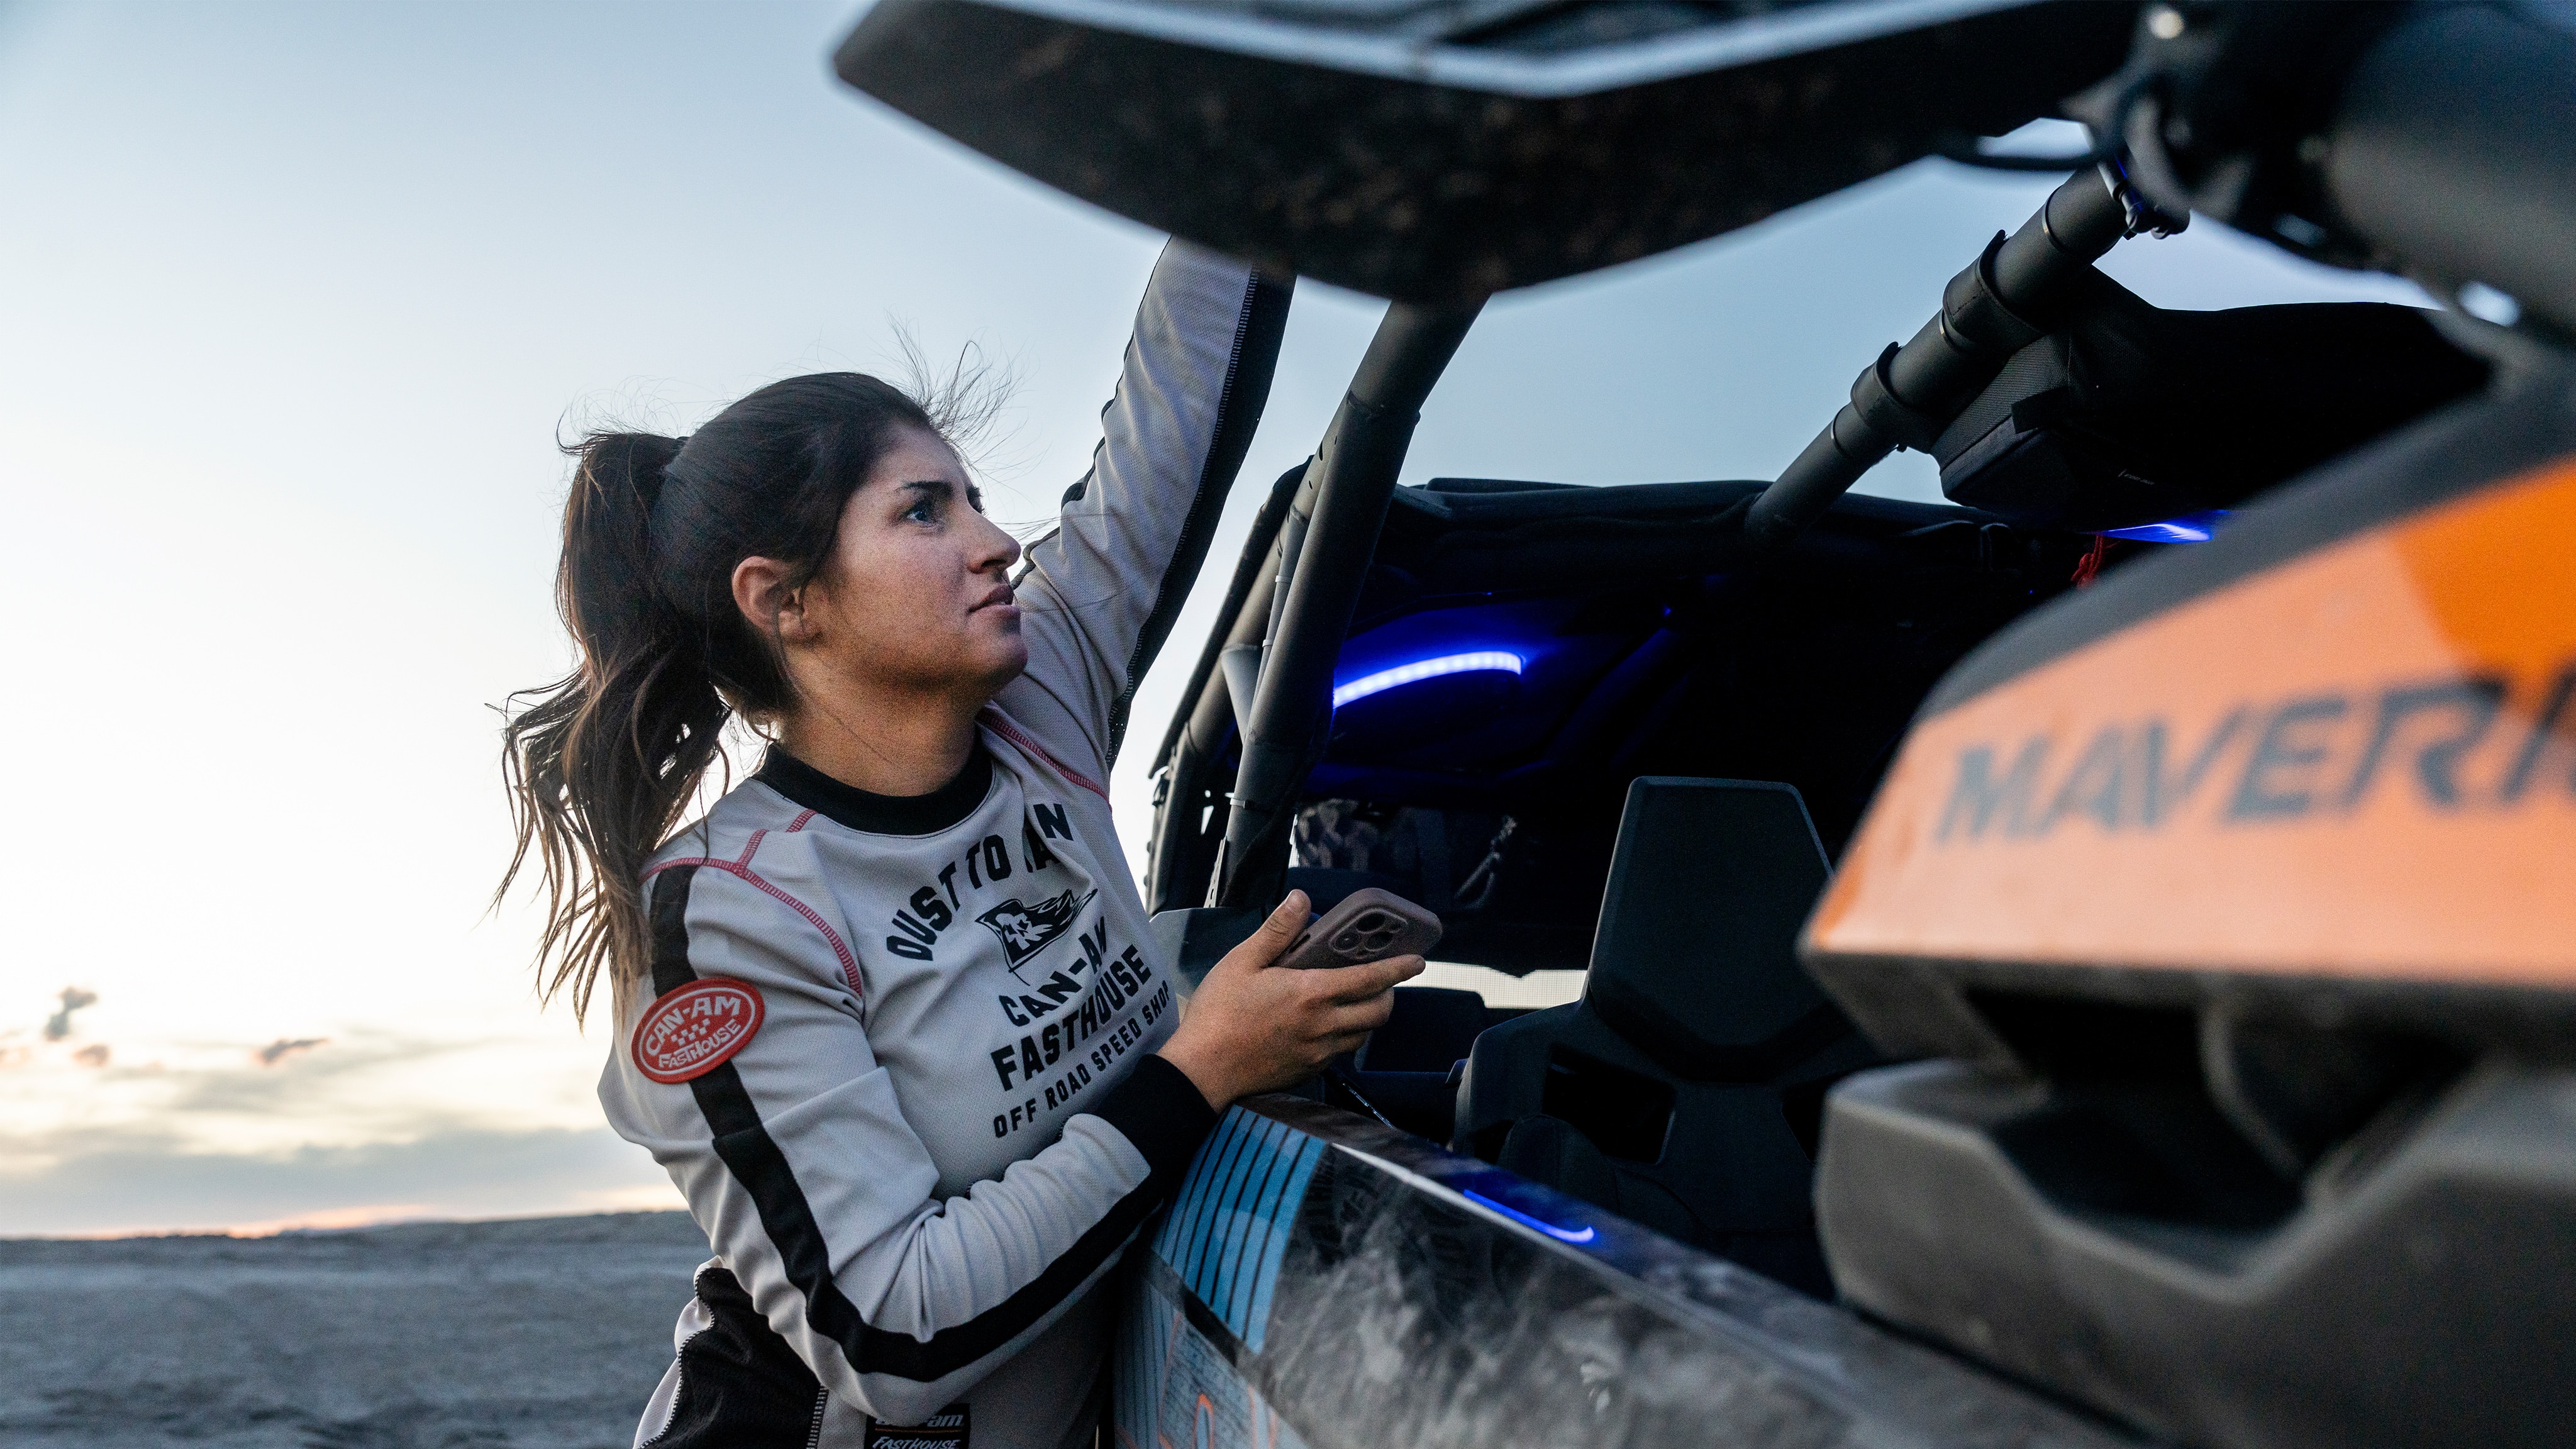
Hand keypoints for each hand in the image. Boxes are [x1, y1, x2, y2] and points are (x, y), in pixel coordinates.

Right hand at [1155, 891, 1424, 1109]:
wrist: (1202, 1070)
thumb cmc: (1218, 1013)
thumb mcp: (1242, 962)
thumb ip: (1277, 931)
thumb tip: (1302, 900)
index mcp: (1310, 994)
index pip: (1369, 980)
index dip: (1398, 969)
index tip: (1417, 961)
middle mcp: (1323, 1026)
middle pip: (1378, 1012)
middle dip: (1389, 994)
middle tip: (1381, 981)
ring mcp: (1318, 1053)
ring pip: (1363, 1035)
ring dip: (1369, 1017)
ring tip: (1355, 1000)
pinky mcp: (1308, 1071)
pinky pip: (1342, 1052)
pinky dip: (1347, 1036)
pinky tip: (1327, 1024)